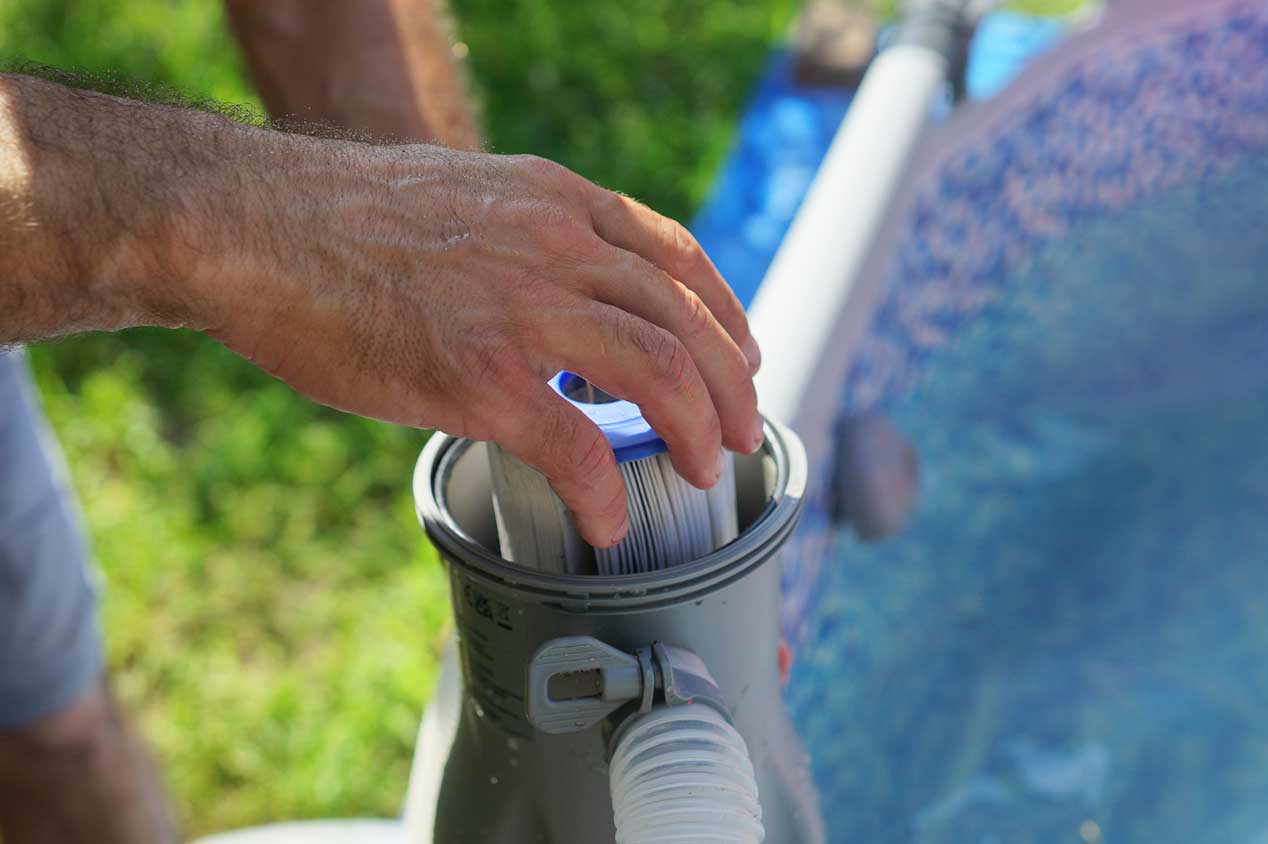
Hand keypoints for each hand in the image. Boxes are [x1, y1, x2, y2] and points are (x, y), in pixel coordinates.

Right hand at [189, 140, 762, 546]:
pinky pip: (577, 445)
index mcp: (555, 199)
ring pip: (658, 372)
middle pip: (687, 320)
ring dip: (698, 429)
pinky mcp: (478, 374)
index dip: (726, 314)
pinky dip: (605, 490)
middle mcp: (555, 244)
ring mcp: (522, 309)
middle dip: (731, 386)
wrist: (246, 222)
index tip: (743, 356)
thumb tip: (563, 294)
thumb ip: (527, 235)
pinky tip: (608, 519)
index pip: (676, 255)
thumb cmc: (336, 219)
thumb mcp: (462, 195)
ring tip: (707, 469)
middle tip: (742, 432)